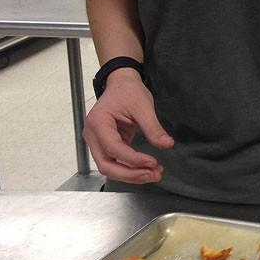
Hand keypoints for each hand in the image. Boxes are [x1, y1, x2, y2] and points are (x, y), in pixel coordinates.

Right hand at [83, 68, 173, 183]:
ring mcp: (96, 142)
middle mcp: (92, 135)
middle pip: (106, 165)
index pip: (113, 148)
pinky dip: (131, 169)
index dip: (133, 159)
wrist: (121, 84)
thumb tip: (167, 144)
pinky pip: (115, 162)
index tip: (153, 162)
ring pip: (109, 168)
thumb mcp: (143, 107)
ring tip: (154, 173)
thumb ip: (154, 128)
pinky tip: (147, 169)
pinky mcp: (105, 146)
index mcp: (98, 122)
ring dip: (131, 175)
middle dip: (131, 174)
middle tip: (154, 174)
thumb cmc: (128, 91)